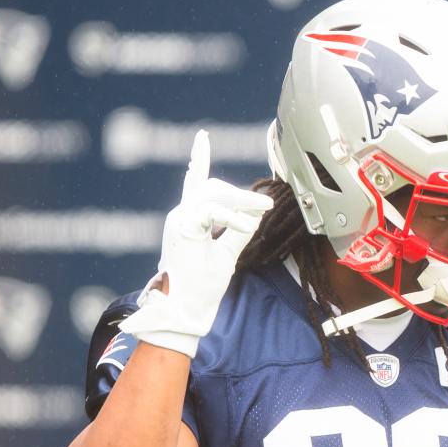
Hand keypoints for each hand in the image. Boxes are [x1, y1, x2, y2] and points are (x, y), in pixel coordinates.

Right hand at [118, 130, 273, 356]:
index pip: (195, 182)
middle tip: (268, 204)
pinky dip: (232, 217)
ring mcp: (179, 219)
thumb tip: (255, 213)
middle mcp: (181, 214)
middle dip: (242, 194)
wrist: (186, 309)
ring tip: (265, 208)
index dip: (199, 158)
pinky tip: (247, 224)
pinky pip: (212, 212)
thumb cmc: (202, 285)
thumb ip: (239, 231)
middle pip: (213, 187)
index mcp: (189, 219)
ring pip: (213, 195)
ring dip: (242, 200)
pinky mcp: (182, 228)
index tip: (202, 137)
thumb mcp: (227, 254)